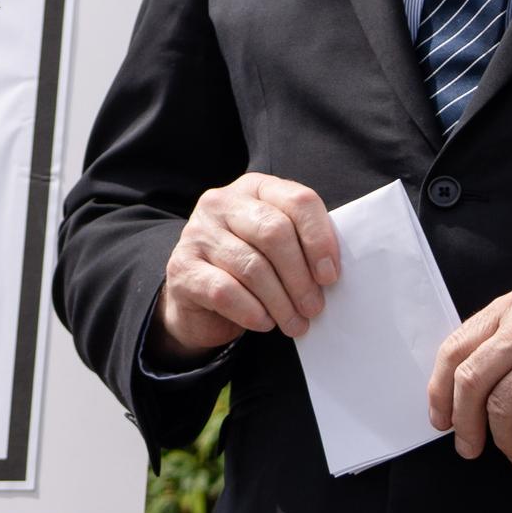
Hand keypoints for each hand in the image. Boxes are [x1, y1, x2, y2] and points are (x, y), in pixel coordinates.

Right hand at [151, 172, 339, 362]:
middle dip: (301, 277)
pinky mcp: (181, 268)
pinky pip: (226, 291)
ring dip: (281, 303)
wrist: (201, 301)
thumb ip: (302, 245)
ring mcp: (197, 233)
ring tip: (295, 324)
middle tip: (314, 307)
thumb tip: (330, 273)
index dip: (320, 239)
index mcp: (254, 189)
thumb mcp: (278, 248)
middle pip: (274, 232)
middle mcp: (220, 203)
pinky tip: (264, 322)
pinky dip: (252, 313)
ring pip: (252, 267)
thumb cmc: (251, 270)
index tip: (330, 275)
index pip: (298, 200)